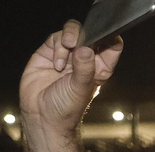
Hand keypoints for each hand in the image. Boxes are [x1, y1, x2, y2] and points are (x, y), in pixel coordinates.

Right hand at [19, 20, 123, 136]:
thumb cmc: (66, 109)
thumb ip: (84, 68)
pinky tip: (56, 65)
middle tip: (77, 44)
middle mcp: (85, 59)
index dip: (110, 37)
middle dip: (85, 35)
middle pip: (90, 33)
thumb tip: (86, 49)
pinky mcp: (49, 52)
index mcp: (100, 68)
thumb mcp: (80, 89)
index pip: (112, 46)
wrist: (42, 117)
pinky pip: (55, 38)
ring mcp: (67, 55)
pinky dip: (57, 48)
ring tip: (65, 55)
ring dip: (69, 38)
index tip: (104, 36)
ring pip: (72, 32)